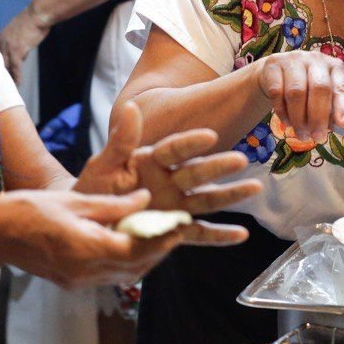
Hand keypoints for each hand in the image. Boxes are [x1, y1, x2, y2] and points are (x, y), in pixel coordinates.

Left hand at [0, 6, 49, 84]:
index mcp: (1, 37)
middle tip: (0, 84)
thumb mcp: (20, 32)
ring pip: (6, 67)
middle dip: (0, 73)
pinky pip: (16, 68)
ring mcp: (8, 47)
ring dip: (8, 78)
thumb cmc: (32, 21)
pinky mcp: (17, 52)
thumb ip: (17, 44)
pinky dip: (17, 77)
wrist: (37, 15)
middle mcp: (1, 42)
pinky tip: (18, 84)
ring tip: (9, 88)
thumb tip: (20, 57)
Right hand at [0, 189, 182, 287]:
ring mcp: (78, 281)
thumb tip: (145, 199)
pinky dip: (126, 262)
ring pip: (125, 275)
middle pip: (136, 266)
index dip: (162, 238)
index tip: (179, 223)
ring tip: (160, 235)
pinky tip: (131, 243)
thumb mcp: (75, 200)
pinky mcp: (72, 282)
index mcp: (87, 249)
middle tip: (176, 228)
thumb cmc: (28, 210)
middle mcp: (86, 272)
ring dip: (145, 258)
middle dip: (159, 249)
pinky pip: (109, 276)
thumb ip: (114, 205)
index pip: (138, 249)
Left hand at [76, 101, 260, 245]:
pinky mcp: (175, 228)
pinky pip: (199, 233)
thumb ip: (120, 141)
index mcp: (150, 160)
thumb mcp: (102, 166)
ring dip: (230, 195)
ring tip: (255, 187)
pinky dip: (219, 236)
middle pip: (196, 173)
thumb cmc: (93, 190)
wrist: (88, 223)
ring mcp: (174, 205)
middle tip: (241, 160)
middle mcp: (169, 180)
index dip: (190, 143)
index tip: (210, 136)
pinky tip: (241, 235)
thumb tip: (132, 107)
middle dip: (218, 167)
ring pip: (206, 199)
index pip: (174, 149)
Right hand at [253, 50, 343, 141]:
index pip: (341, 87)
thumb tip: (341, 127)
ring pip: (296, 92)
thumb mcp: (324, 95)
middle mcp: (315, 59)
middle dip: (318, 117)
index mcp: (334, 67)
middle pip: (319, 88)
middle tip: (317, 137)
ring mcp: (293, 59)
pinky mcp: (273, 64)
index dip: (343, 106)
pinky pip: (277, 92)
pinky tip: (287, 122)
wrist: (277, 72)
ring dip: (299, 119)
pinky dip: (282, 112)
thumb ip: (332, 109)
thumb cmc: (307, 86)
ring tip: (302, 134)